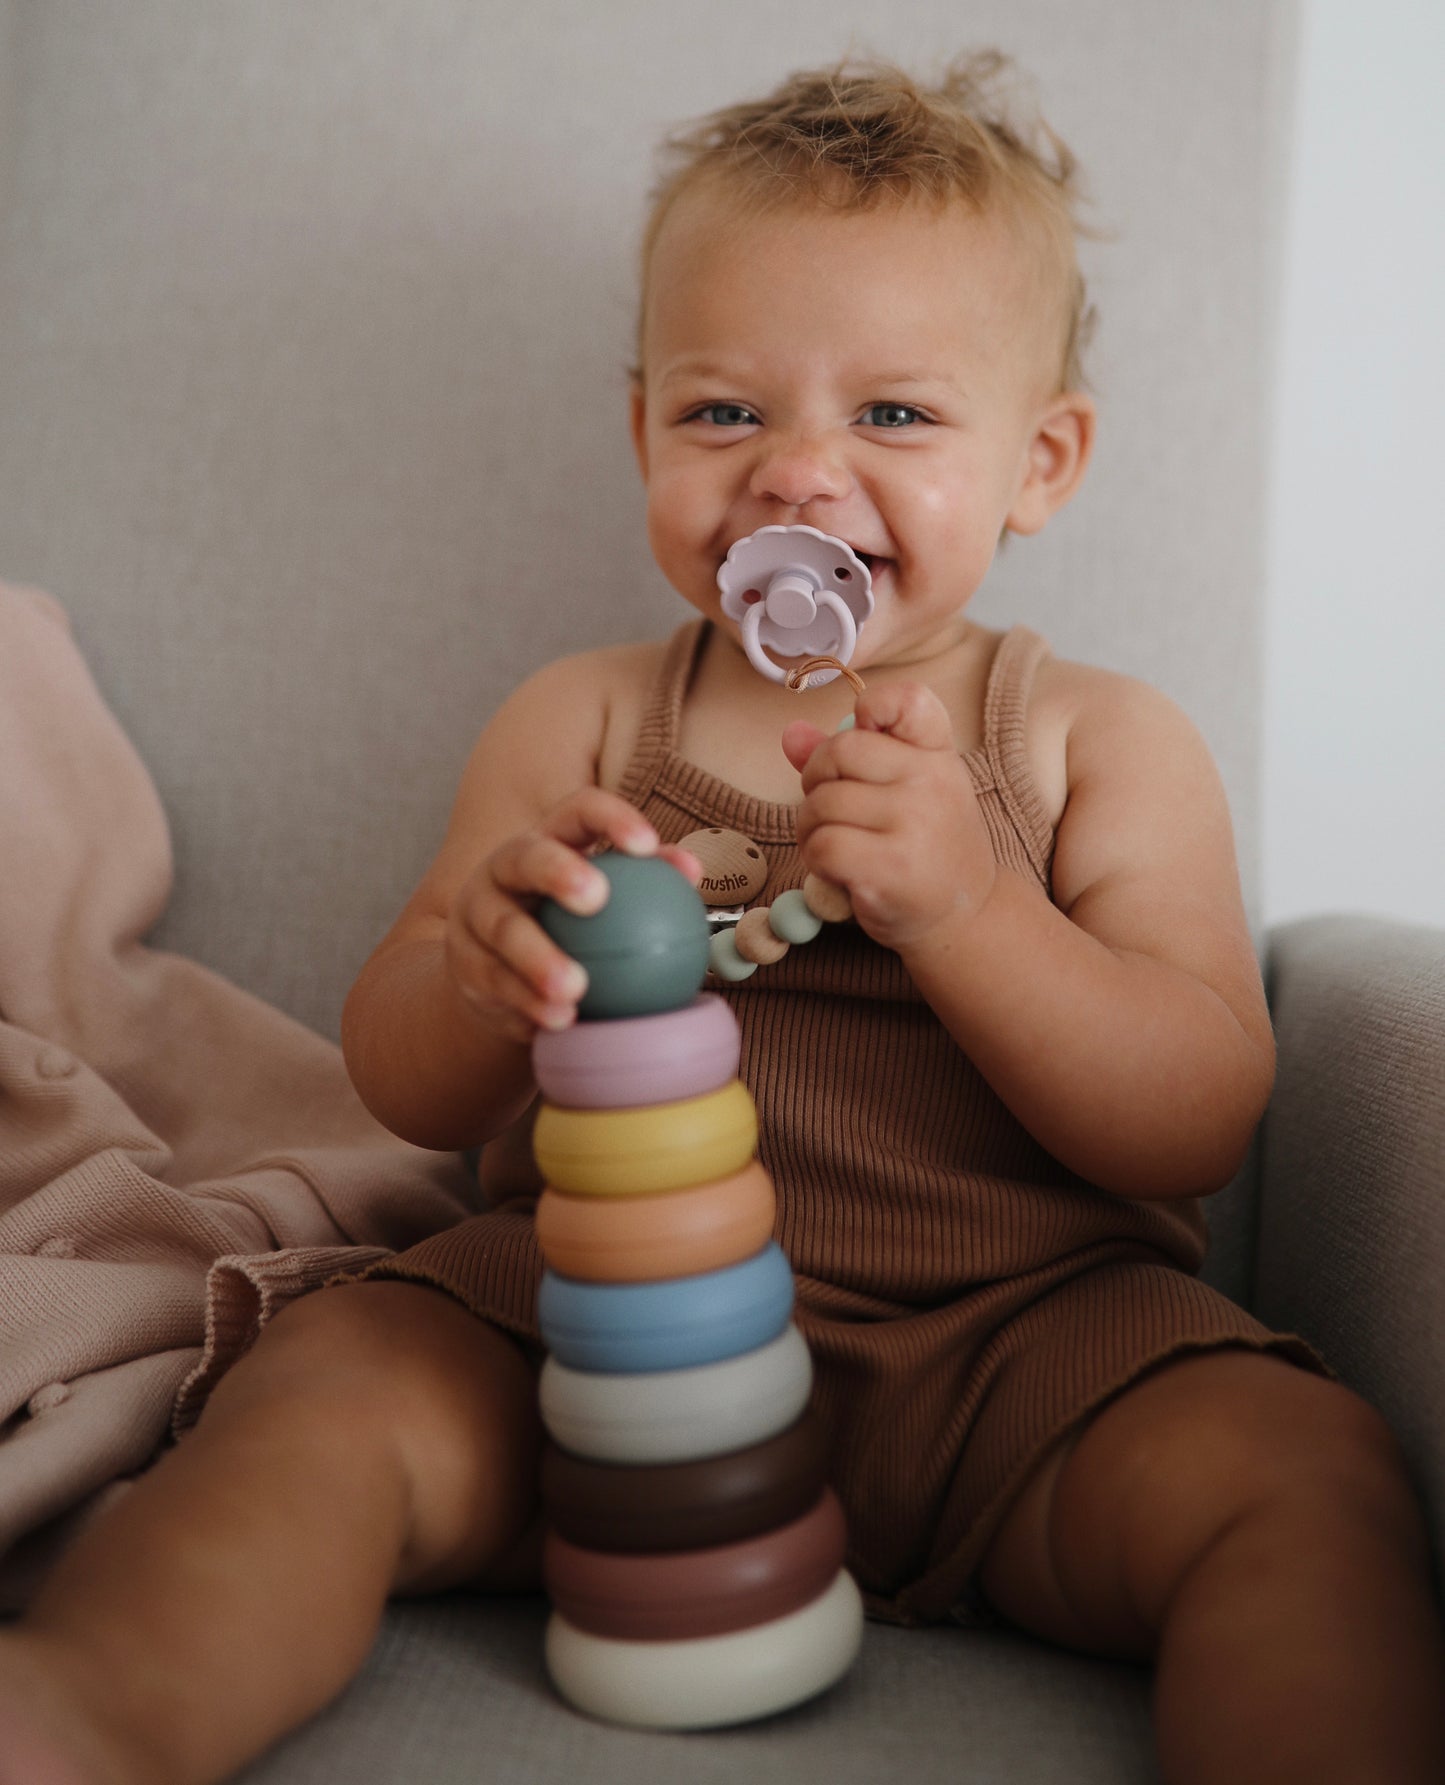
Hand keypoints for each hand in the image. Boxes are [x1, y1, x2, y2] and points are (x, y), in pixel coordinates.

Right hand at [445, 790, 699, 1043]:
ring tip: (576, 987)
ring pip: (504, 930)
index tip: (646, 846)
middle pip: (526, 858)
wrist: (499, 972)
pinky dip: (528, 1003)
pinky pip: (495, 983)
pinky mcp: (464, 963)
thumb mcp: (603, 898)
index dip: (611, 819)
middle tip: (596, 899)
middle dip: (558, 872)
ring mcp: (477, 915)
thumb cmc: (569, 926)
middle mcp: (505, 869)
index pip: (578, 811)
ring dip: (540, 958)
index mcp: (548, 840)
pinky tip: (560, 1019)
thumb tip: (692, 873)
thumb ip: (647, 882)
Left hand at [781, 680, 995, 952]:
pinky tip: (835, 869)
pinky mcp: (891, 866)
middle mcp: (932, 780)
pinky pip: (822, 844)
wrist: (964, 916)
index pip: (906, 700)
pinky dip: (815, 858)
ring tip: (832, 844)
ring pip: (822, 802)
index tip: (863, 735)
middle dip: (816, 780)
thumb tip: (791, 734)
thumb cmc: (925, 847)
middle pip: (839, 750)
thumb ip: (849, 759)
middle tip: (828, 808)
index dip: (870, 707)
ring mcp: (915, 823)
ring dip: (810, 827)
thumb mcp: (902, 791)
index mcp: (938, 753)